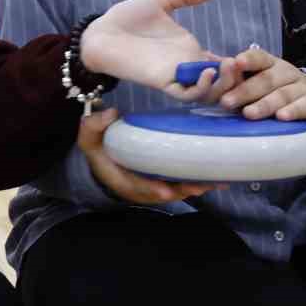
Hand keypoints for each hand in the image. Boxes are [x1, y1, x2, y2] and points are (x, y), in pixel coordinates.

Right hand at [76, 107, 223, 205]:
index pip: (137, 186)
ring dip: (196, 187)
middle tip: (201, 186)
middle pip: (164, 193)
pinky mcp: (163, 178)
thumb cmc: (98, 145)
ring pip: (177, 189)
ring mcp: (153, 184)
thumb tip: (111, 113)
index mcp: (121, 178)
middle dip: (183, 190)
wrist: (103, 152)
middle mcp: (140, 186)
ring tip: (216, 181)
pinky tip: (215, 175)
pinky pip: (181, 182)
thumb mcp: (89, 136)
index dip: (151, 190)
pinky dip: (197, 180)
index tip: (165, 192)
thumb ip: (95, 125)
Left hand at [80, 0, 236, 101]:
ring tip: (227, 67)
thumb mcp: (161, 1)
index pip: (220, 64)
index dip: (236, 64)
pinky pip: (185, 94)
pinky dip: (199, 88)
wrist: (101, 32)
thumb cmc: (127, 17)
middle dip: (233, 78)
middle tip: (238, 64)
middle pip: (219, 83)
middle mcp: (185, 65)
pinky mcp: (161, 81)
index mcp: (189, 49)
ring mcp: (175, 75)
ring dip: (221, 84)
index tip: (249, 57)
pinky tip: (206, 71)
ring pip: (206, 93)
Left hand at [215, 46, 305, 130]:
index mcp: (270, 64)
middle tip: (226, 102)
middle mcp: (286, 72)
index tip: (234, 63)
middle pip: (266, 79)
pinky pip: (303, 106)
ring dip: (264, 104)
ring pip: (282, 94)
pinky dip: (293, 111)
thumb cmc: (278, 92)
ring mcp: (301, 87)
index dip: (247, 60)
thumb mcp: (261, 82)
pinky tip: (281, 117)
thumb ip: (239, 81)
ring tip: (248, 114)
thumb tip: (209, 79)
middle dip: (245, 90)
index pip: (258, 57)